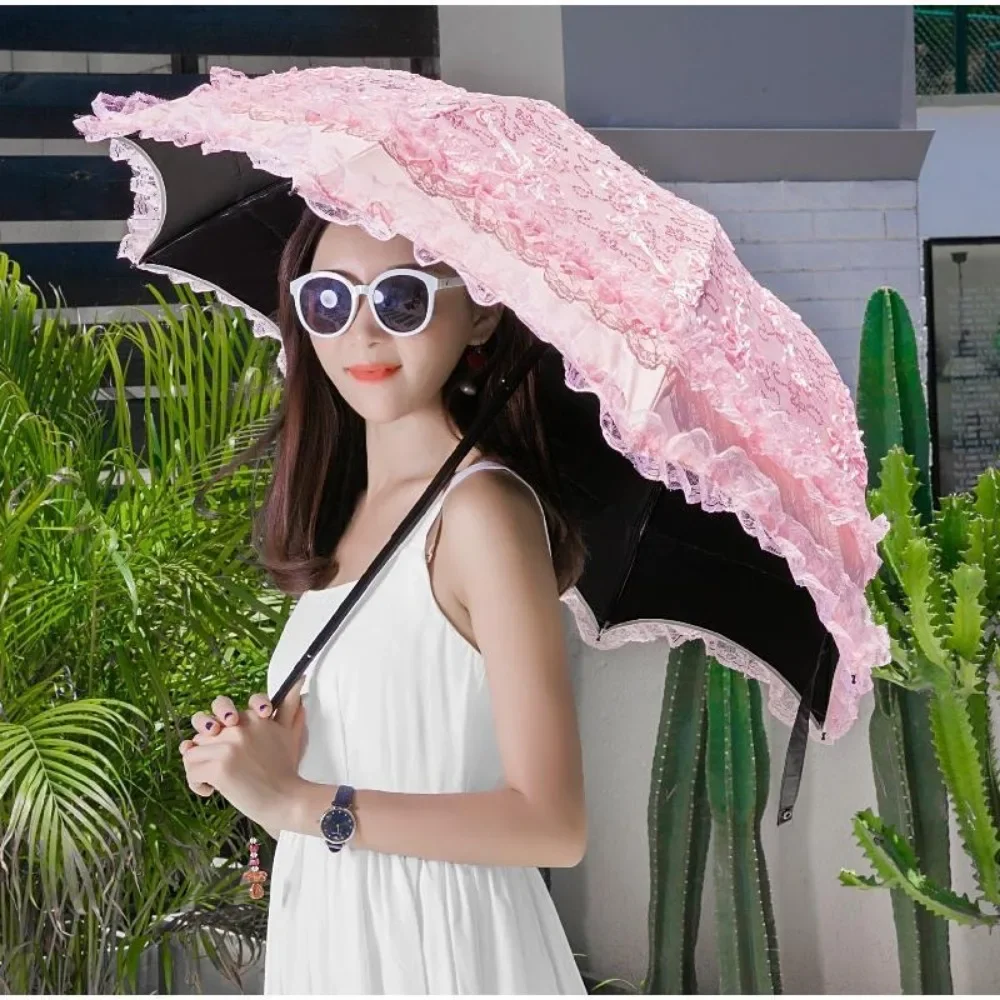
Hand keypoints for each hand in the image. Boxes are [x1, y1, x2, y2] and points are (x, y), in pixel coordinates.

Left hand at [178, 679, 307, 831]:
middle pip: (202, 724)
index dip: (221, 716)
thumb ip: (290, 706)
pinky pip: (191, 770)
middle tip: (211, 752)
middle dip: (200, 738)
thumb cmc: (287, 769)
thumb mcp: (290, 732)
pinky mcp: (217, 768)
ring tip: (211, 777)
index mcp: (254, 717)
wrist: (287, 798)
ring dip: (198, 765)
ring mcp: (227, 747)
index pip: (224, 706)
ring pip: (192, 750)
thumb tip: (299, 681)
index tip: (228, 727)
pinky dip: (196, 783)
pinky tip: (211, 790)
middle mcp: (239, 727)